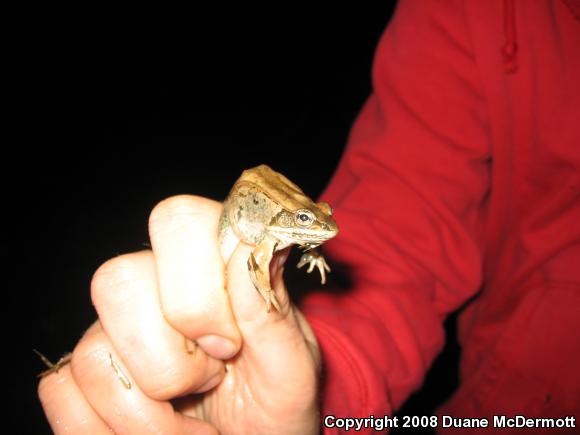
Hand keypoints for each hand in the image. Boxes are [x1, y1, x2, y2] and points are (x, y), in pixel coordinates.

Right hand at [38, 195, 320, 433]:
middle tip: (211, 381)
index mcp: (211, 265)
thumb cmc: (274, 406)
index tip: (229, 345)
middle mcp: (154, 287)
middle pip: (117, 280)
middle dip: (171, 359)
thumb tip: (247, 240)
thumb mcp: (290, 367)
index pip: (177, 220)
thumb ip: (270, 309)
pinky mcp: (80, 377)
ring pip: (92, 352)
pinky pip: (63, 393)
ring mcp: (112, 331)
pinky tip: (156, 430)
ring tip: (188, 419)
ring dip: (148, 416)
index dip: (197, 289)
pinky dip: (109, 431)